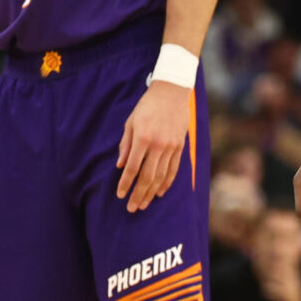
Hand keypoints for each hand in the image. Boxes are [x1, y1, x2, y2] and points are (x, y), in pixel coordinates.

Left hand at [117, 81, 191, 211]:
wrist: (172, 91)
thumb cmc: (147, 106)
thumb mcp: (131, 122)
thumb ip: (125, 144)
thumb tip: (120, 166)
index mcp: (142, 138)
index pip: (133, 168)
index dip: (125, 184)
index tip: (120, 195)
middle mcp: (158, 145)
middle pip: (147, 177)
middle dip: (138, 195)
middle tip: (131, 208)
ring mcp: (171, 146)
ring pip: (161, 176)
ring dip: (151, 193)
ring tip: (144, 204)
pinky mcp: (180, 146)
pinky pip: (174, 169)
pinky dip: (167, 182)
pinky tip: (160, 192)